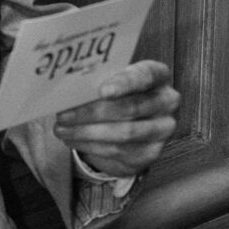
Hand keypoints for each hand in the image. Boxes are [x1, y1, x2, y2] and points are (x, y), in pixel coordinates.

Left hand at [54, 59, 179, 178]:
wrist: (132, 124)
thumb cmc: (117, 95)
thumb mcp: (112, 82)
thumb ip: (98, 82)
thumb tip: (68, 92)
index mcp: (158, 75)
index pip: (144, 76)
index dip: (124, 83)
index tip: (102, 91)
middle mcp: (167, 101)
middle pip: (130, 108)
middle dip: (92, 112)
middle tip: (63, 115)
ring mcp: (163, 129)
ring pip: (123, 133)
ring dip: (86, 132)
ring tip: (61, 129)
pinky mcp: (151, 153)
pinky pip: (118, 150)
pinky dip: (90, 146)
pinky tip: (72, 140)